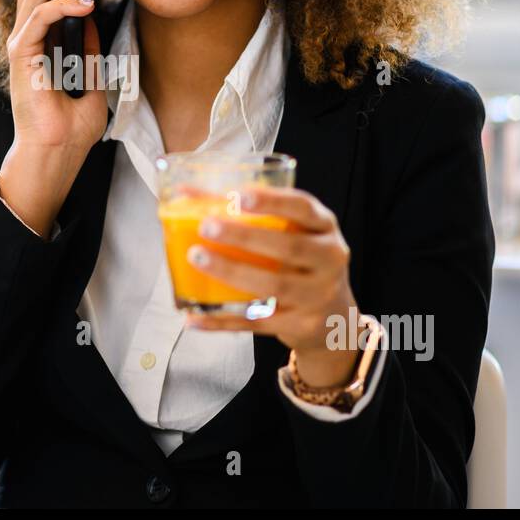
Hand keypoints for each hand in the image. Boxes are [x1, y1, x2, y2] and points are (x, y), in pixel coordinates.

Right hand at [0, 0, 108, 234]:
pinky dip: (63, 5)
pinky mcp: (22, 56)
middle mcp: (26, 38)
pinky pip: (39, 18)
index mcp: (40, 42)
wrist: (55, 156)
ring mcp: (21, 45)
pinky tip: (86, 4)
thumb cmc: (70, 131)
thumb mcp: (92, 82)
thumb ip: (89, 51)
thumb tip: (94, 20)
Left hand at [184, 186, 362, 387]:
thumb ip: (242, 210)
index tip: (238, 196)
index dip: (272, 201)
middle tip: (206, 227)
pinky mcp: (302, 326)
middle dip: (245, 237)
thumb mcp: (289, 230)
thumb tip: (185, 192)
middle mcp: (329, 260)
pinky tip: (194, 316)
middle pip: (289, 247)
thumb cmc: (301, 260)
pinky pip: (257, 323)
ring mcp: (318, 296)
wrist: (335, 315)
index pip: (303, 208)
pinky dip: (223, 321)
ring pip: (275, 285)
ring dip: (232, 272)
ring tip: (198, 258)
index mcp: (324, 227)